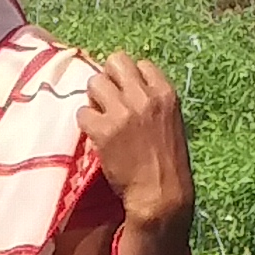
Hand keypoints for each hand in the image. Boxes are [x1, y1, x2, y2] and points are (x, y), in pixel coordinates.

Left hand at [77, 54, 192, 240]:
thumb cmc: (168, 162)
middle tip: (107, 99)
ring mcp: (123, 112)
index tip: (127, 93)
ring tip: (101, 117)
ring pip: (95, 82)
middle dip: (109, 77)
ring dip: (95, 99)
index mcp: (166, 93)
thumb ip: (153, 101)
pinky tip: (95, 135)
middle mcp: (144, 97)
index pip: (141, 64)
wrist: (160, 193)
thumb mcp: (171, 122)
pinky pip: (82, 112)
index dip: (130, 78)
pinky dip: (86, 123)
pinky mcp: (103, 130)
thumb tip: (127, 88)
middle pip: (116, 61)